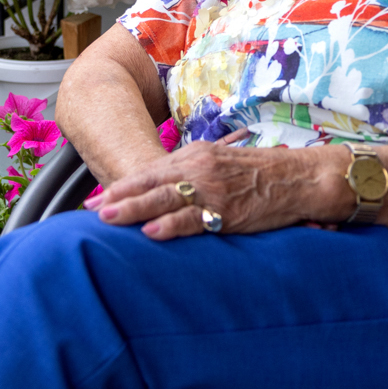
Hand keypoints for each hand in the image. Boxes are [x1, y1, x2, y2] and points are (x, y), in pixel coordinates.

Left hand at [85, 134, 347, 239]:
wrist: (298, 177)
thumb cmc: (259, 173)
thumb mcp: (220, 163)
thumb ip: (191, 173)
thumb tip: (162, 190)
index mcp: (195, 156)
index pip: (149, 171)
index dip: (120, 186)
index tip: (95, 198)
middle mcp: (198, 168)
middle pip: (148, 183)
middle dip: (116, 197)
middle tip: (88, 210)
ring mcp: (211, 189)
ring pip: (163, 200)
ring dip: (132, 210)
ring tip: (106, 219)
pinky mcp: (226, 211)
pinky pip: (192, 219)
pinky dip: (169, 226)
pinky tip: (150, 233)